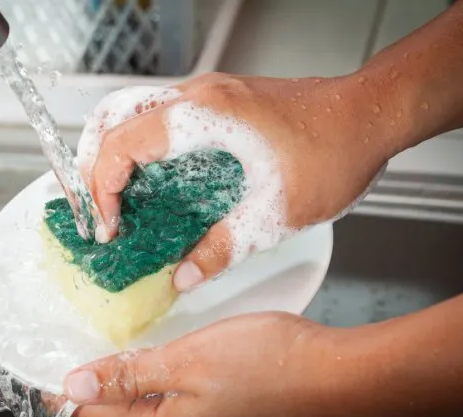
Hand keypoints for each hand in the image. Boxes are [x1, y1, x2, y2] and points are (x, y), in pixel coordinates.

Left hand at [63, 312, 349, 416]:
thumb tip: (77, 386)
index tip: (51, 374)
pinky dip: (172, 389)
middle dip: (103, 389)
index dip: (71, 392)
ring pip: (160, 414)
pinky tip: (177, 365)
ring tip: (127, 355)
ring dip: (139, 387)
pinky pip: (189, 412)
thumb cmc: (272, 364)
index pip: (98, 416)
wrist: (342, 379)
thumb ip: (130, 375)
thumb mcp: (187, 359)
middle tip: (87, 355)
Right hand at [77, 73, 391, 291]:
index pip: (120, 145)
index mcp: (201, 117)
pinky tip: (154, 181)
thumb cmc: (334, 152)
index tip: (110, 226)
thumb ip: (222, 248)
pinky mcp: (219, 101)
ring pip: (131, 111)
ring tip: (114, 196)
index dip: (102, 189)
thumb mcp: (276, 214)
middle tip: (97, 208)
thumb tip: (182, 276)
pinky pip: (159, 116)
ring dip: (113, 152)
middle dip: (91, 164)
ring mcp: (207, 94)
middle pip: (111, 117)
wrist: (371, 114)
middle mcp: (196, 96)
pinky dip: (140, 146)